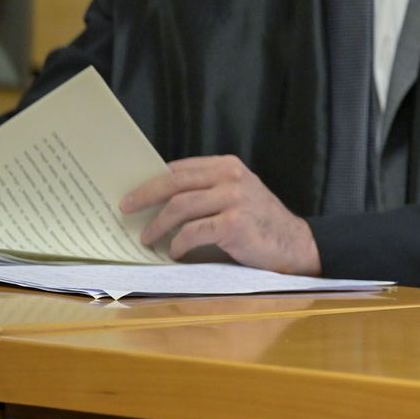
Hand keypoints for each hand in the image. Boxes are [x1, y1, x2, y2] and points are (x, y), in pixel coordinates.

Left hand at [119, 155, 320, 275]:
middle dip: (144, 196)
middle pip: (174, 182)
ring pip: (180, 206)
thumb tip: (156, 201)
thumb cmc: (258, 224)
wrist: (294, 245)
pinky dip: (179, 244)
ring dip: (158, 225)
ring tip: (148, 238)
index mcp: (228, 166)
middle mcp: (232, 177)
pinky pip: (193, 232)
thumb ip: (205, 191)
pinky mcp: (234, 224)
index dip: (151, 179)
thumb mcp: (235, 196)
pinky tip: (176, 252)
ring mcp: (234, 198)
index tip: (131, 192)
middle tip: (125, 209)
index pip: (180, 168)